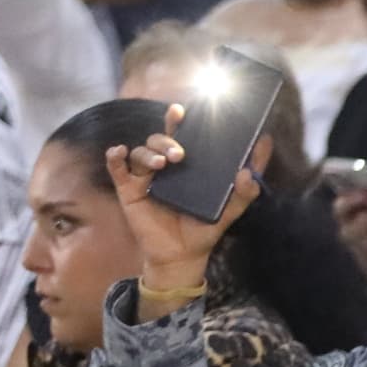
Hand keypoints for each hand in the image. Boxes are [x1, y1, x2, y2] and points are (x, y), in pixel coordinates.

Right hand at [108, 120, 257, 290]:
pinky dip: (115, 158)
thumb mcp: (230, 210)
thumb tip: (251, 171)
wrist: (183, 255)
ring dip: (149, 152)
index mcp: (188, 164)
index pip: (183, 135)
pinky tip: (118, 152)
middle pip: (160, 139)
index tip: (181, 111)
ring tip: (163, 163)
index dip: (179, 120)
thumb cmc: (204, 228)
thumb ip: (246, 191)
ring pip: (141, 151)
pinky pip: (117, 169)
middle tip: (180, 153)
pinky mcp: (129, 190)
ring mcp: (146, 176)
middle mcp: (165, 165)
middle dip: (167, 140)